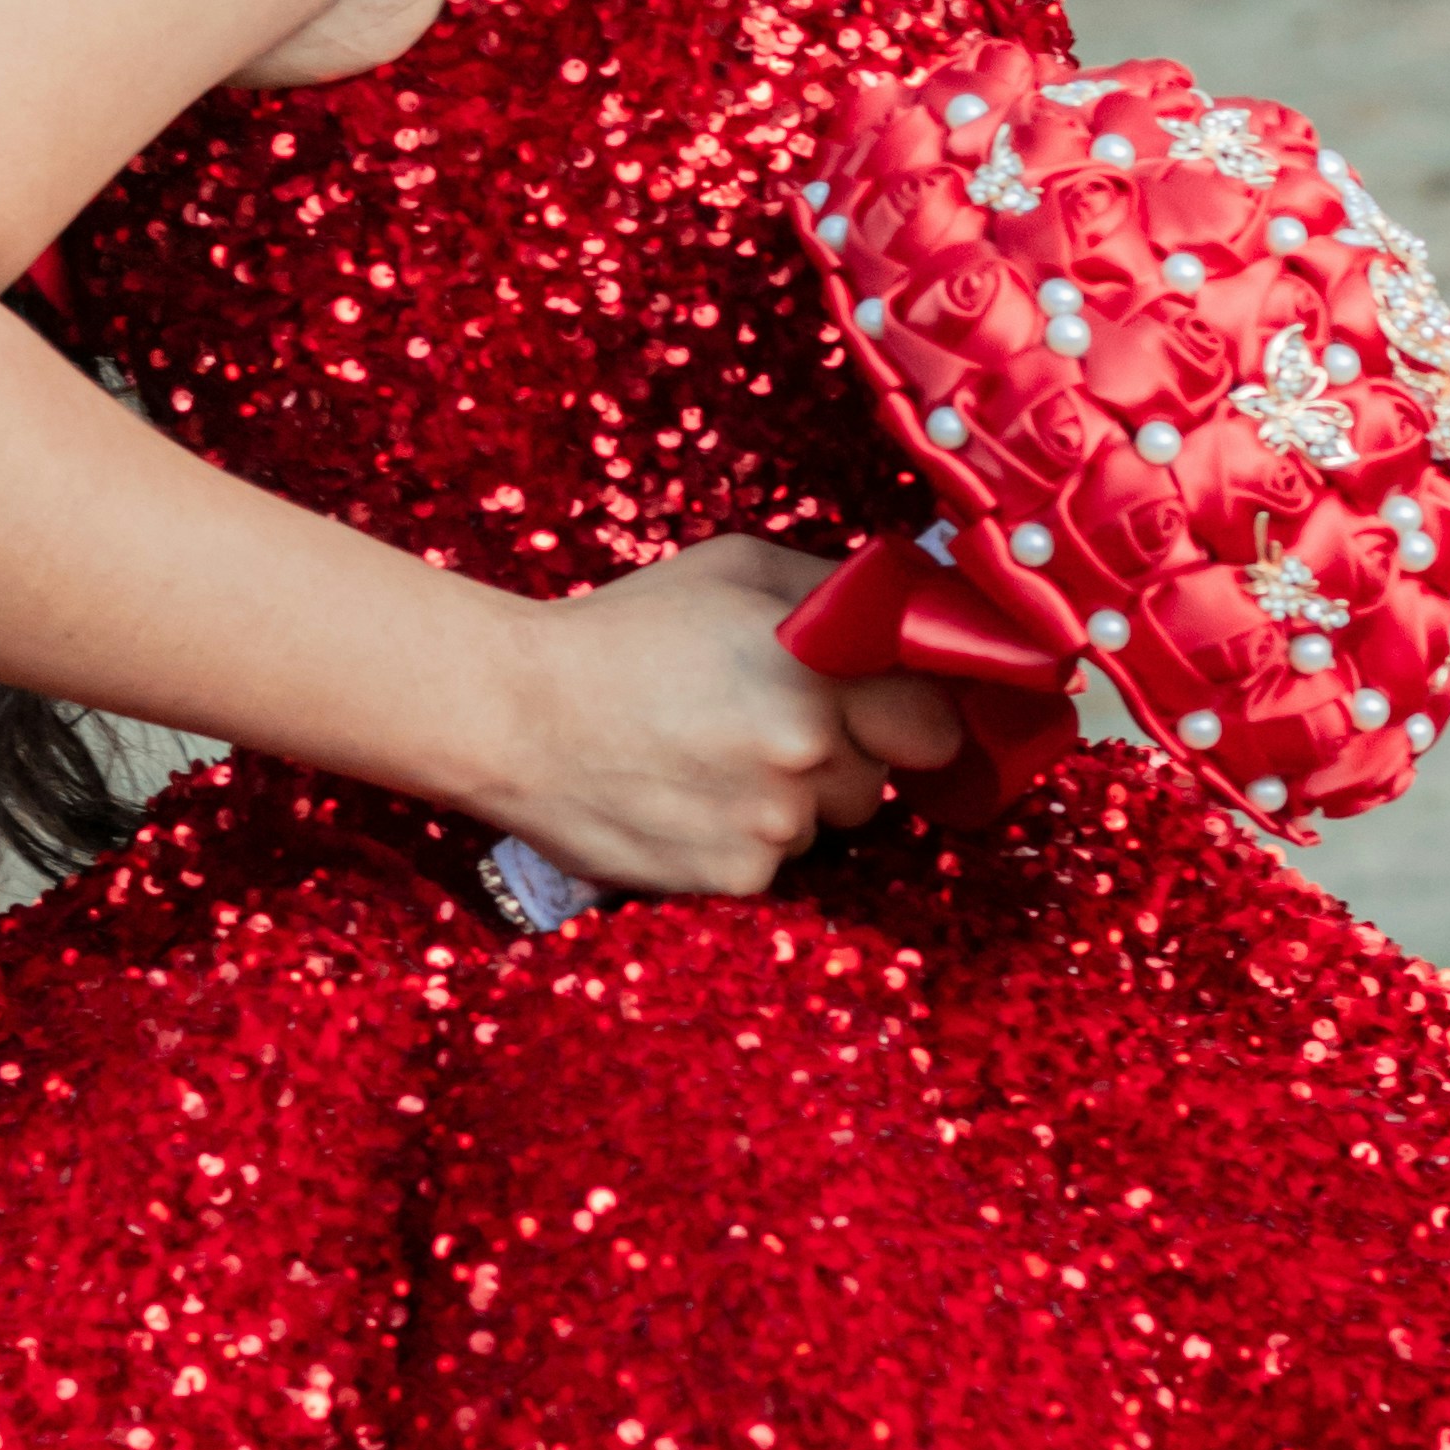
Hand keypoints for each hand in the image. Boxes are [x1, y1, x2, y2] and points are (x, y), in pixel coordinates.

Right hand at [470, 534, 968, 898]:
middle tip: (766, 725)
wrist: (512, 715)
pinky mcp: (734, 880)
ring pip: (826, 825)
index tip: (888, 711)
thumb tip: (916, 605)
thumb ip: (839, 588)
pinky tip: (686, 801)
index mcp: (821, 669)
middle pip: (882, 780)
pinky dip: (742, 843)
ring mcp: (773, 825)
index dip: (912, 716)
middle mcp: (809, 752)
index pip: (936, 721)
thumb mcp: (734, 570)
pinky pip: (774, 867)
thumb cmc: (623, 630)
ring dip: (792, 803)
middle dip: (845, 757)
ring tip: (711, 760)